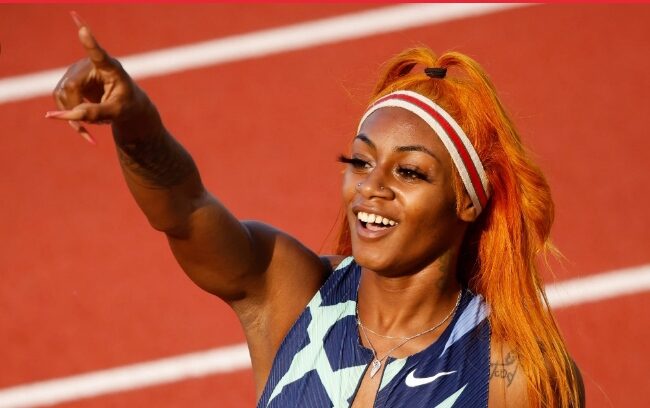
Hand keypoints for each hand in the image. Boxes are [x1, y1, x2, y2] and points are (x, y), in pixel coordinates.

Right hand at [46, 12, 143, 143]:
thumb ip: (96, 113)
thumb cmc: (128, 106)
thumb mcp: (117, 113)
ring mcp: (77, 73)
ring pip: (61, 95)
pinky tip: (82, 126)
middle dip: (75, 109)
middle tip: (87, 127)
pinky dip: (68, 115)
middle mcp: (90, 65)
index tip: (83, 30)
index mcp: (111, 68)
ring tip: (91, 126)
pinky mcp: (70, 82)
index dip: (90, 43)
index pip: (99, 55)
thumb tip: (71, 116)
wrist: (128, 107)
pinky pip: (60, 100)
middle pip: (70, 87)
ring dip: (71, 114)